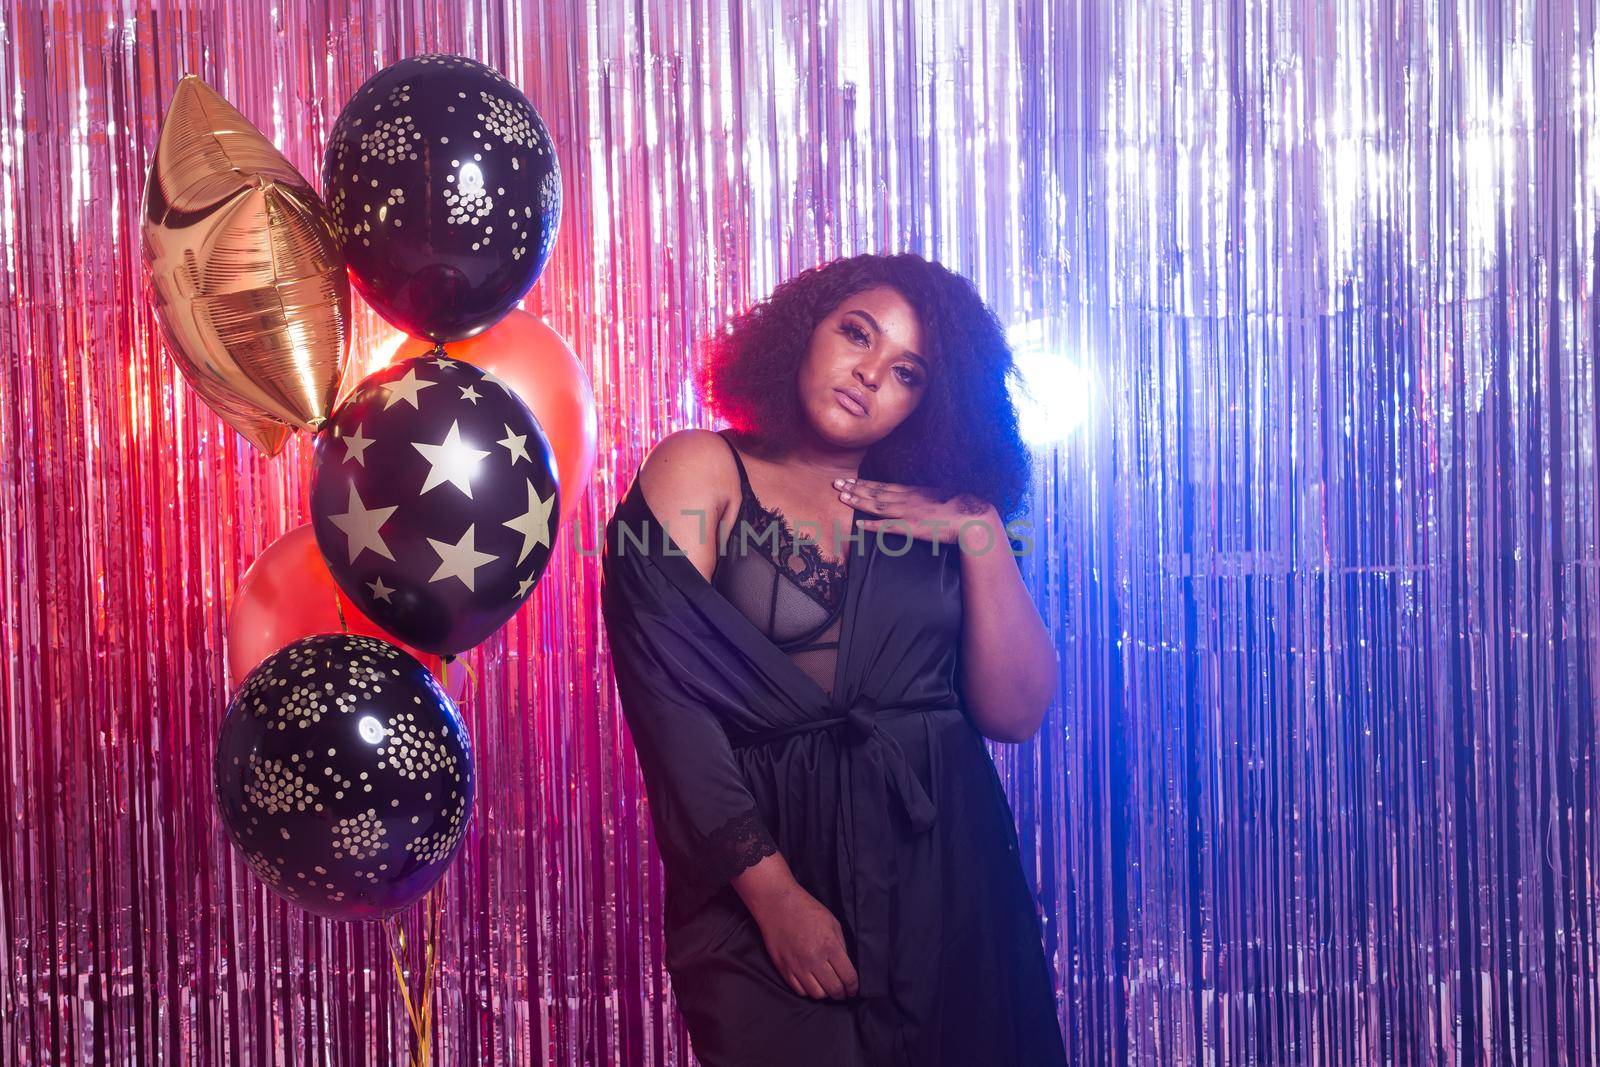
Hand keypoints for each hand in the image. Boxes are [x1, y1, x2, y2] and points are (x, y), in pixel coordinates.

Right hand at [745, 881, 859, 999]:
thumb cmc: (806, 910)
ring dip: (825, 993)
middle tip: (842, 991)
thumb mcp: (832, 922)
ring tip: (826, 986)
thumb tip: (846, 966)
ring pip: (817, 994)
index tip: (853, 990)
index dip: (853, 987)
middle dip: (841, 993)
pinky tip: (811, 982)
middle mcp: (814, 960)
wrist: (777, 904)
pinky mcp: (784, 969)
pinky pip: (799, 991)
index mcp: (830, 947)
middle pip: (834, 990)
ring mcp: (798, 966)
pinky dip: (808, 990)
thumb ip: (841, 946)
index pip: (848, 977)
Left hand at [833, 477, 999, 550]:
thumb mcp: (938, 495)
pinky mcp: (911, 527)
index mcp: (913, 491)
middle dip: (854, 488)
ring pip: (877, 505)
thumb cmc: (959, 507)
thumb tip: (917, 497)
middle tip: (836, 483)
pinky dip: (872, 525)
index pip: (883, 486)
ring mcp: (907, 512)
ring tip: (841, 497)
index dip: (865, 484)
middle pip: (875, 492)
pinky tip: (859, 525)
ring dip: (858, 501)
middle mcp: (907, 498)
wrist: (971, 517)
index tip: (850, 480)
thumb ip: (924, 496)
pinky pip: (887, 527)